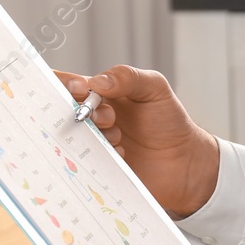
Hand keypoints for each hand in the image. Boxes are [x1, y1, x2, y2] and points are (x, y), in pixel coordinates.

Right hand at [55, 65, 220, 217]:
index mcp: (98, 93)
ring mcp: (89, 143)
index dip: (64, 84)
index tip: (81, 89)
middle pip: (60, 111)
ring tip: (119, 137)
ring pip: (69, 137)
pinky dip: (99, 155)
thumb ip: (127, 77)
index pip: (65, 83)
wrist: (185, 163)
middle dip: (79, 111)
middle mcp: (88, 118)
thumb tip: (96, 82)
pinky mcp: (93, 167)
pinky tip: (122, 154)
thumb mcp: (154, 88)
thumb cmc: (169, 121)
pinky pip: (80, 162)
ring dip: (93, 135)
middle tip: (109, 117)